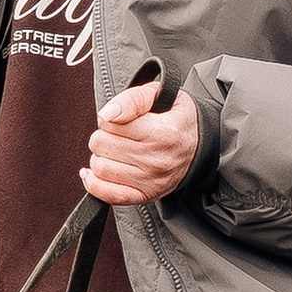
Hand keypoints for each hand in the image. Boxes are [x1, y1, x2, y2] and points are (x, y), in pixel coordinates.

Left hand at [85, 76, 200, 207]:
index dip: (109, 118)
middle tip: (118, 135)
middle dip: (103, 136)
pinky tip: (94, 172)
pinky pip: (107, 195)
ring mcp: (150, 181)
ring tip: (115, 151)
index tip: (120, 119)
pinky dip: (94, 183)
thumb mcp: (159, 95)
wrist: (197, 147)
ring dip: (100, 157)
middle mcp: (157, 160)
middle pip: (101, 145)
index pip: (110, 124)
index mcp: (162, 132)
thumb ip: (132, 99)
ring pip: (100, 168)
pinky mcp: (144, 196)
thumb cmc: (176, 118)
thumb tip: (107, 115)